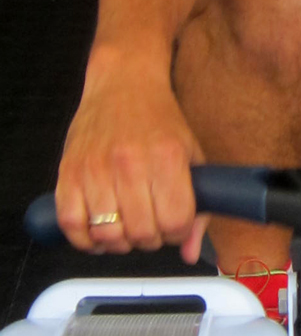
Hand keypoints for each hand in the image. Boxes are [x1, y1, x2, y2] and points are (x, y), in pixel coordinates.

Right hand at [55, 50, 206, 261]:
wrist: (123, 83)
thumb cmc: (160, 120)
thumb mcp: (192, 156)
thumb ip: (197, 207)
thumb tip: (190, 252)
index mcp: (168, 157)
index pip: (176, 222)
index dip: (178, 232)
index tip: (174, 224)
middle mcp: (131, 163)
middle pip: (142, 234)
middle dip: (151, 239)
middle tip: (150, 224)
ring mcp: (96, 167)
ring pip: (108, 235)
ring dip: (120, 241)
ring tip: (126, 226)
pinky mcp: (68, 171)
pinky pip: (72, 225)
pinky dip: (84, 239)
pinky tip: (98, 229)